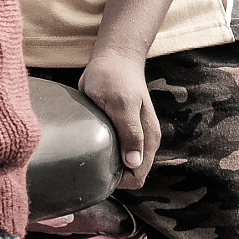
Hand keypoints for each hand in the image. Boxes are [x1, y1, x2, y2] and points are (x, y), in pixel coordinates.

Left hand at [78, 51, 160, 188]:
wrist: (114, 57)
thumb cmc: (115, 77)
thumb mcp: (121, 104)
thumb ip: (130, 133)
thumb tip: (134, 164)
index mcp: (149, 139)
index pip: (137, 177)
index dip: (118, 181)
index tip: (97, 170)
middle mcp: (144, 142)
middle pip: (129, 176)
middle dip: (110, 175)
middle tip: (89, 161)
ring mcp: (133, 137)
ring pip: (121, 166)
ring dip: (105, 164)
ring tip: (89, 151)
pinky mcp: (122, 131)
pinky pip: (114, 152)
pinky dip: (103, 153)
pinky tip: (91, 144)